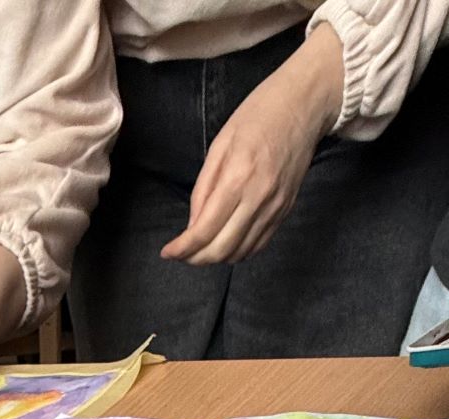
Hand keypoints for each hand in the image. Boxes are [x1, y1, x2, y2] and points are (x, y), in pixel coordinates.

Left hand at [162, 25, 343, 265]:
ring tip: (201, 248)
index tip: (168, 252)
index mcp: (237, 178)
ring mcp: (275, 207)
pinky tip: (226, 242)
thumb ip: (203, 188)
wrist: (304, 105)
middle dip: (196, 258)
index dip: (182, 249)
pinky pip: (258, 244)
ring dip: (216, 257)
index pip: (204, 230)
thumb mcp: (220, 145)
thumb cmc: (259, 115)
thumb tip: (192, 225)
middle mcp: (258, 198)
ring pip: (240, 252)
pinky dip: (238, 250)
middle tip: (182, 253)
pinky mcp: (285, 210)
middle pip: (221, 250)